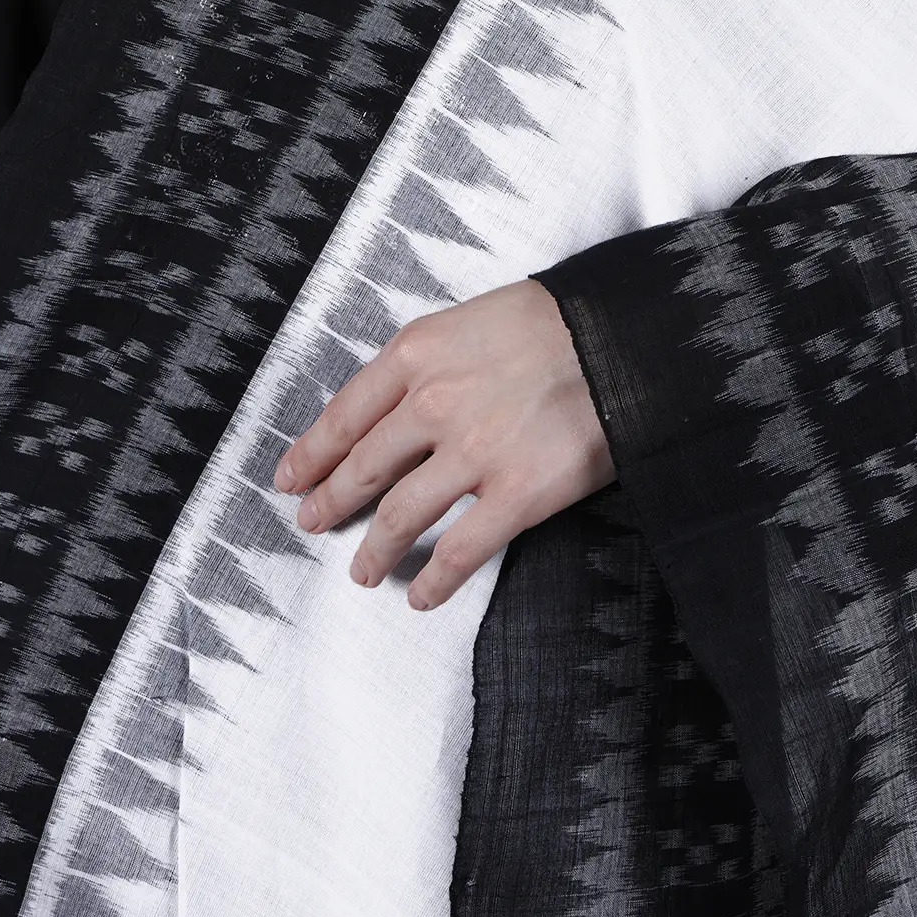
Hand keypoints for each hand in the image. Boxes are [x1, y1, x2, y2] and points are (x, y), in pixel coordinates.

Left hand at [274, 279, 613, 609]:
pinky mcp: (515, 496)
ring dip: (374, 550)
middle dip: (331, 502)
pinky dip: (434, 582)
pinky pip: (459, 551)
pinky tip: (421, 597)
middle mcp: (433, 405)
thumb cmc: (557, 321)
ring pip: (399, 516)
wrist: (624, 337)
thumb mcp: (473, 320)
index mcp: (417, 355)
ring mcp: (472, 454)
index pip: (345, 414)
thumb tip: (397, 402)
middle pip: (363, 468)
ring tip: (363, 571)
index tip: (292, 477)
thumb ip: (429, 361)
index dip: (312, 452)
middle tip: (314, 522)